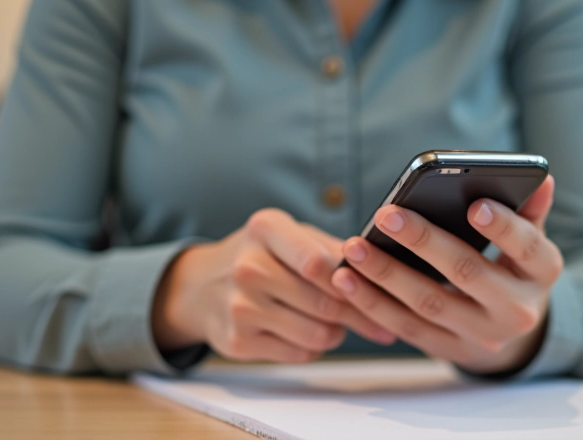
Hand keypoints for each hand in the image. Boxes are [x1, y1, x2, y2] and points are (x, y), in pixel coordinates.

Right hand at [152, 208, 394, 362]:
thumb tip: (380, 265)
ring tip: (339, 322)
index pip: (318, 262)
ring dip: (338, 332)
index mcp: (265, 229)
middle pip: (325, 302)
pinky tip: (310, 332)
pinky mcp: (237, 342)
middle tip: (381, 320)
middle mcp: (248, 266)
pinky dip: (315, 346)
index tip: (379, 289)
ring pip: (318, 333)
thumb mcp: (290, 234)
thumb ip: (332, 247)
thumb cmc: (261, 255)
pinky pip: (300, 353)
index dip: (354, 279)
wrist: (201, 287)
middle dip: (359, 313)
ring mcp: (240, 307)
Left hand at [330, 176, 561, 374]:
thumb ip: (528, 210)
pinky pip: (405, 326)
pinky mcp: (446, 349)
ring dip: (386, 273)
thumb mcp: (529, 244)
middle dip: (425, 242)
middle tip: (388, 215)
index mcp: (541, 273)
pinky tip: (346, 278)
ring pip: (428, 303)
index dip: (503, 228)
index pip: (527, 249)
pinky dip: (372, 303)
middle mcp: (515, 310)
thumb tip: (541, 176)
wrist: (511, 335)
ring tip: (354, 246)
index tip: (474, 204)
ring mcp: (479, 334)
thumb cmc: (513, 271)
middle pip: (468, 273)